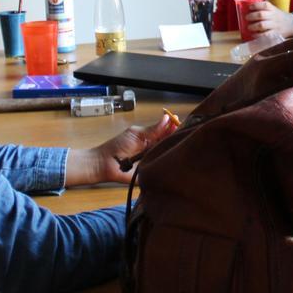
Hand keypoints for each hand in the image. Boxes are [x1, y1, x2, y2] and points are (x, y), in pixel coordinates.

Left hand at [64, 113, 178, 186]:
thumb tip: (168, 118)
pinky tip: (179, 161)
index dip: (176, 128)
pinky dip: (170, 166)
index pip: (168, 132)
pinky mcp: (152, 173)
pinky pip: (163, 170)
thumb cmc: (118, 146)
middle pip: (171, 143)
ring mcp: (155, 161)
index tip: (185, 124)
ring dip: (176, 151)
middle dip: (179, 139)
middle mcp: (156, 149)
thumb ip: (153, 129)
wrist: (105, 164)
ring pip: (169, 156)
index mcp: (152, 138)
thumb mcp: (136, 134)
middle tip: (188, 135)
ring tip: (185, 145)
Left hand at [242, 1, 292, 37]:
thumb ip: (263, 9)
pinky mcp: (275, 34)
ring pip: (262, 25)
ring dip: (253, 26)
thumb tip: (246, 9)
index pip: (264, 5)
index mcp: (273, 9)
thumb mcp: (274, 10)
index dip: (255, 5)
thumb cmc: (278, 17)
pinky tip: (254, 34)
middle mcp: (274, 16)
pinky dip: (258, 35)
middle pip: (261, 15)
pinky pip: (265, 35)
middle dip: (251, 16)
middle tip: (246, 18)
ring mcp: (274, 26)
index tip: (249, 7)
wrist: (292, 24)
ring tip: (249, 27)